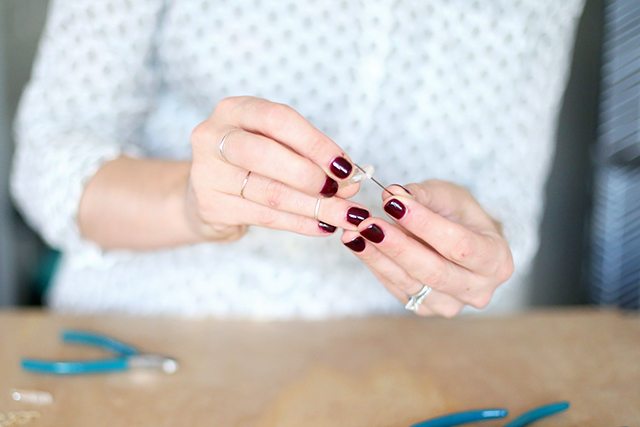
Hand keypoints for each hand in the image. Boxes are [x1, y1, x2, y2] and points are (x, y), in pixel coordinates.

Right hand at [186, 96, 369, 241]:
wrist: (208, 193)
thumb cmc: (251, 162)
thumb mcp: (277, 145)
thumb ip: (311, 156)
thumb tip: (352, 178)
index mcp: (235, 110)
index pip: (278, 119)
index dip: (315, 143)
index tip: (344, 165)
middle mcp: (213, 136)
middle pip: (266, 155)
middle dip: (310, 176)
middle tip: (341, 191)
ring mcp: (207, 172)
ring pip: (269, 192)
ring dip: (314, 206)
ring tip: (344, 215)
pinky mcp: (211, 206)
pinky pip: (265, 216)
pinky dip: (300, 223)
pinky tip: (323, 226)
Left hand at [341, 180, 513, 316]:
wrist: (462, 242)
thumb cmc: (461, 216)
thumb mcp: (451, 197)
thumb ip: (426, 195)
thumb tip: (394, 194)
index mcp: (496, 261)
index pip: (460, 246)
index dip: (425, 225)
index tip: (393, 203)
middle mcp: (479, 290)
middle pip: (434, 271)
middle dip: (397, 246)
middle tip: (367, 223)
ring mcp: (451, 305)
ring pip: (411, 283)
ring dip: (378, 257)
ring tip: (354, 232)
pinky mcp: (425, 308)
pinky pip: (397, 288)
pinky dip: (376, 265)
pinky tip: (357, 244)